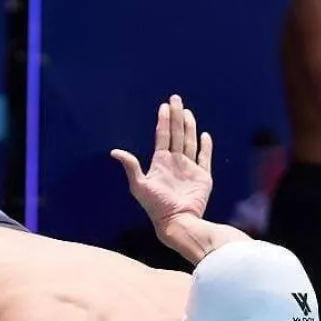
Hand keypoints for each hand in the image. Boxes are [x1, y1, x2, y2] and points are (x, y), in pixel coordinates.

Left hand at [111, 94, 213, 231]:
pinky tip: (205, 135)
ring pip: (190, 142)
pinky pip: (205, 158)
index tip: (164, 106)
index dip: (163, 121)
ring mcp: (189, 169)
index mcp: (161, 163)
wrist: (177, 221)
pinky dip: (206, 146)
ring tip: (187, 112)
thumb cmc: (156, 206)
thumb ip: (130, 167)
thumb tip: (114, 152)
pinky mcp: (203, 177)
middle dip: (176, 116)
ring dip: (189, 127)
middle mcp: (175, 163)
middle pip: (177, 134)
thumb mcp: (139, 186)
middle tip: (176, 98)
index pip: (163, 137)